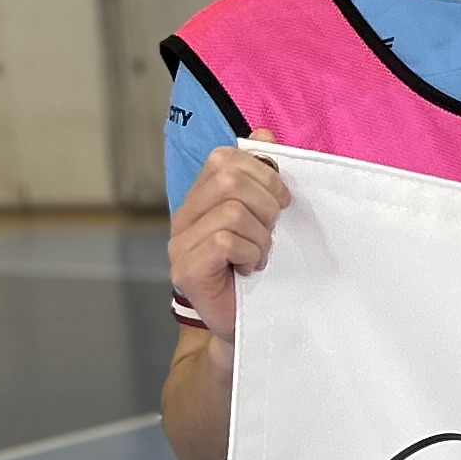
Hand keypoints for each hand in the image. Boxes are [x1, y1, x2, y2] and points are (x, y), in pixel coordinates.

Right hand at [167, 147, 290, 345]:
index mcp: (200, 200)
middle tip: (272, 231)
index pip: (224, 159)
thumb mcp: (266, 218)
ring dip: (261, 236)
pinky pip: (225, 241)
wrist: (248, 324)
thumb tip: (262, 134)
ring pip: (232, 211)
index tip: (281, 202)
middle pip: (229, 180)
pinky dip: (250, 254)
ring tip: (259, 255)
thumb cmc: (259, 272)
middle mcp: (183, 218)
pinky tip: (250, 269)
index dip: (263, 173)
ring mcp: (179, 244)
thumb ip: (261, 177)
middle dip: (266, 203)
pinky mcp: (185, 270)